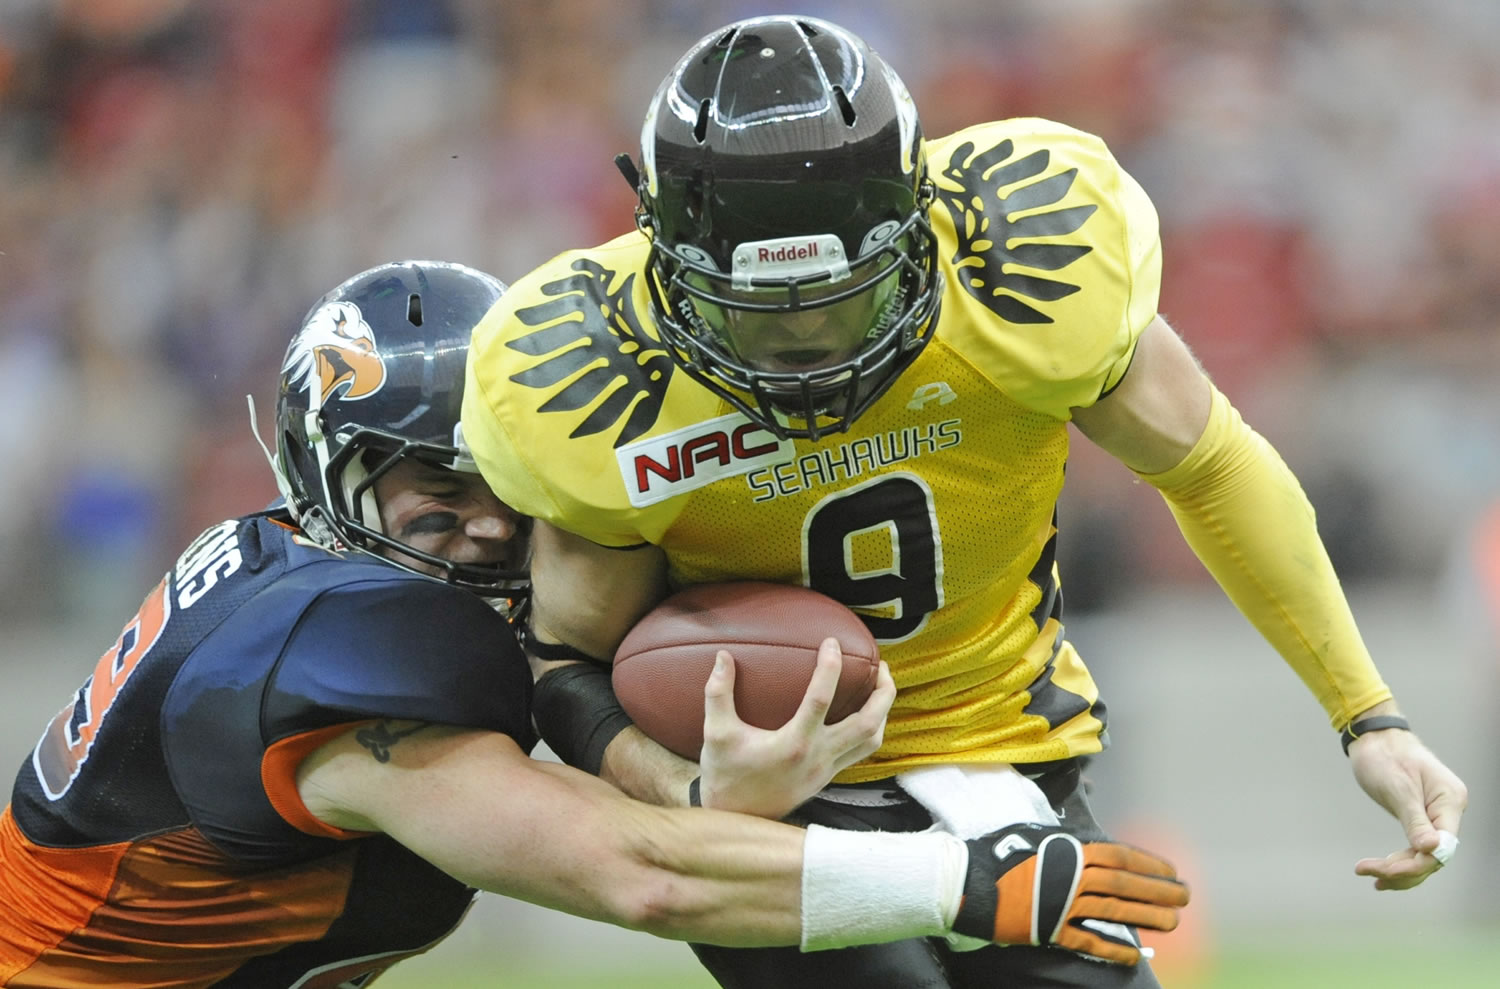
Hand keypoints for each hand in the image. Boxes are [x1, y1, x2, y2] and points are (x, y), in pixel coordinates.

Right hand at [696, 638, 895, 818]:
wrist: (736, 817)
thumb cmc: (725, 774)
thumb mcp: (716, 733)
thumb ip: (718, 693)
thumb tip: (722, 657)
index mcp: (793, 744)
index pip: (821, 699)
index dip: (830, 667)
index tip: (831, 643)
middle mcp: (817, 757)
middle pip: (867, 724)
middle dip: (883, 693)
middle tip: (882, 666)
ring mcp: (826, 769)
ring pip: (872, 741)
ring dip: (883, 712)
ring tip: (881, 687)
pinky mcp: (827, 777)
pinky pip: (860, 752)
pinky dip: (870, 730)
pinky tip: (863, 713)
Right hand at [953, 824, 1188, 964]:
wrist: (964, 880)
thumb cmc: (993, 852)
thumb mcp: (1030, 833)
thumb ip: (1059, 838)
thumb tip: (1079, 838)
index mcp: (1070, 849)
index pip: (1120, 856)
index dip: (1150, 864)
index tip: (1171, 871)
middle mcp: (1072, 875)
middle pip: (1126, 884)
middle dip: (1160, 891)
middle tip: (1186, 897)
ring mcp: (1063, 904)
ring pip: (1116, 911)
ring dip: (1148, 917)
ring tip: (1173, 922)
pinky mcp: (1050, 929)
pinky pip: (1089, 941)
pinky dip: (1113, 948)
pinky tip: (1134, 955)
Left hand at [1348, 727, 1467, 889]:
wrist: (1374, 738)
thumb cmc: (1385, 755)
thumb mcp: (1397, 787)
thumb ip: (1414, 820)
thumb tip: (1431, 851)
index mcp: (1450, 801)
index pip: (1442, 847)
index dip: (1416, 864)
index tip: (1383, 869)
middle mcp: (1449, 811)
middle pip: (1433, 856)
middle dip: (1401, 869)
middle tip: (1365, 870)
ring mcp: (1437, 816)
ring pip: (1425, 856)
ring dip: (1399, 870)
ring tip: (1368, 874)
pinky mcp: (1423, 819)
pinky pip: (1417, 848)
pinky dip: (1399, 860)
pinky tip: (1380, 870)